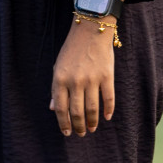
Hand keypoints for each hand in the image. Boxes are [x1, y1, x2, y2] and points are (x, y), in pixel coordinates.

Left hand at [50, 15, 116, 136]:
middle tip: (82, 133)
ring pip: (92, 109)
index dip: (64, 124)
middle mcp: (75, 81)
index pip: (61, 109)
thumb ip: (56, 88)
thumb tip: (53, 109)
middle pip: (77, 112)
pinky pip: (108, 98)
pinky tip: (106, 117)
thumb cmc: (72, 49)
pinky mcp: (107, 76)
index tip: (67, 133)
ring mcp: (92, 79)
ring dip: (92, 122)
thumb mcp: (58, 66)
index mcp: (60, 79)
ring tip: (92, 128)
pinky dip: (108, 110)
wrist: (91, 29)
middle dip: (79, 126)